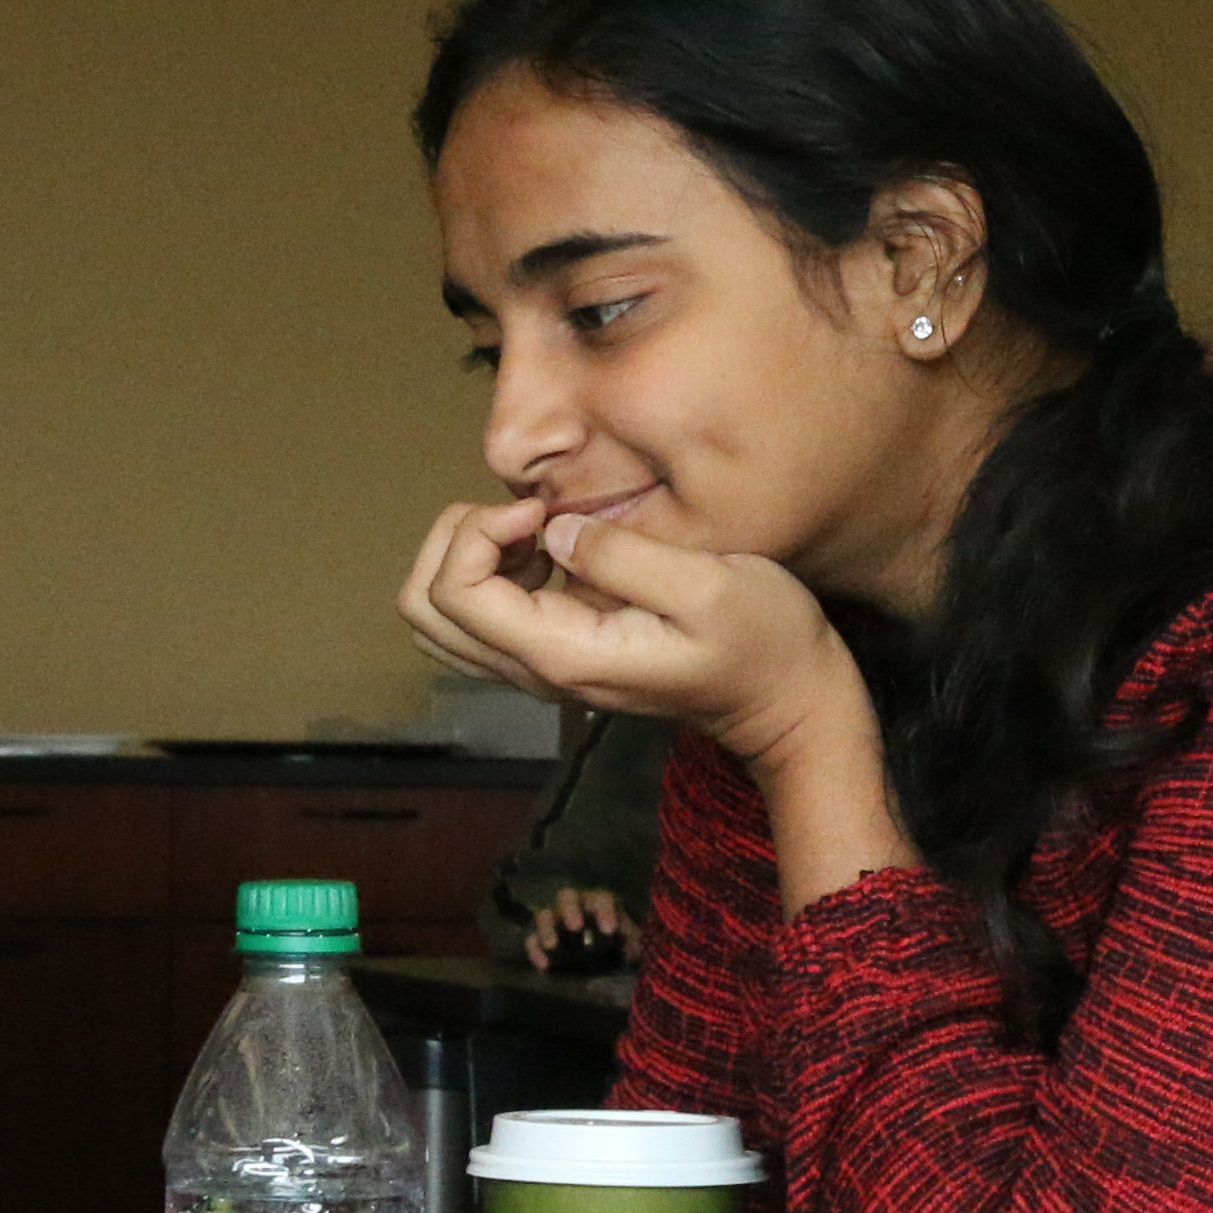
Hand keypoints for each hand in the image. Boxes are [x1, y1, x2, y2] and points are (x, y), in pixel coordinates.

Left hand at [399, 500, 865, 771]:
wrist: (788, 703)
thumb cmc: (764, 643)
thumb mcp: (710, 586)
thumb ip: (623, 554)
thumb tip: (553, 529)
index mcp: (564, 653)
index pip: (455, 594)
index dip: (478, 532)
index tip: (543, 509)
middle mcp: (539, 669)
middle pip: (425, 610)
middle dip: (455, 540)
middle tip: (524, 512)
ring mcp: (544, 668)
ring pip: (443, 618)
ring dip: (469, 556)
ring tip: (535, 528)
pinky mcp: (559, 657)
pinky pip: (483, 618)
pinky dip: (493, 571)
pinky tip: (552, 547)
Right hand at [522, 883, 639, 974]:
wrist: (608, 960)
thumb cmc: (623, 943)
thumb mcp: (634, 942)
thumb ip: (636, 943)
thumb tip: (634, 949)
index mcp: (601, 903)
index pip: (602, 899)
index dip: (605, 911)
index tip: (609, 930)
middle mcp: (576, 907)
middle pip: (568, 897)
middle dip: (570, 909)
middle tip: (575, 927)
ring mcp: (556, 923)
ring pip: (545, 915)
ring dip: (547, 928)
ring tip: (553, 945)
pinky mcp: (542, 942)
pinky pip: (532, 941)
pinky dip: (535, 951)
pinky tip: (544, 966)